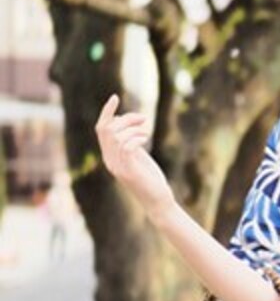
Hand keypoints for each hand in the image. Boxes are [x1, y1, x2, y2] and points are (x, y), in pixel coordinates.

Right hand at [95, 94, 173, 220]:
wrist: (158, 203)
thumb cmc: (151, 180)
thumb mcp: (139, 157)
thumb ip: (130, 141)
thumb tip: (126, 122)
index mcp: (109, 156)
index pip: (101, 129)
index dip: (106, 112)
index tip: (115, 97)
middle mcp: (109, 161)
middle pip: (108, 129)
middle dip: (126, 118)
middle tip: (143, 119)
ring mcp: (117, 167)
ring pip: (116, 135)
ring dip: (133, 127)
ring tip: (146, 130)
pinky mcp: (128, 171)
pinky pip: (126, 146)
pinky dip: (136, 137)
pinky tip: (146, 138)